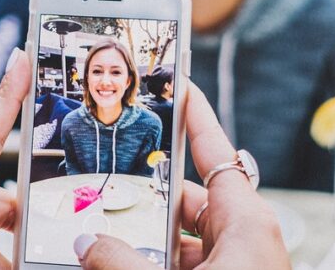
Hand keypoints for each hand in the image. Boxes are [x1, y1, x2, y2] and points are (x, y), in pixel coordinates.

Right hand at [75, 82, 289, 269]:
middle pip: (187, 201)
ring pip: (184, 239)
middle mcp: (244, 239)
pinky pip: (190, 263)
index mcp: (247, 222)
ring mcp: (237, 264)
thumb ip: (124, 262)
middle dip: (145, 199)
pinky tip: (121, 267)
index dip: (195, 116)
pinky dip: (157, 261)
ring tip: (105, 241)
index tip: (181, 84)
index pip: (216, 152)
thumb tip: (87, 245)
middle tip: (105, 192)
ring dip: (146, 241)